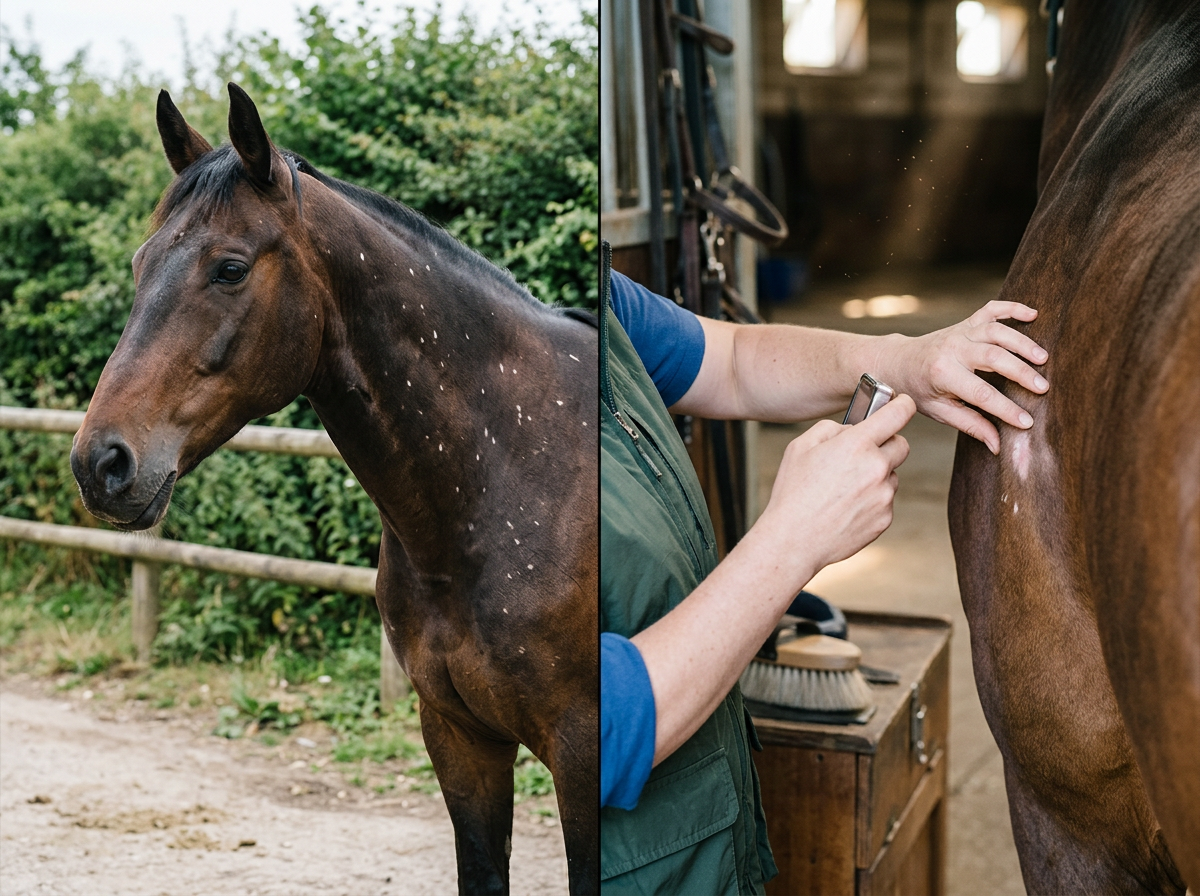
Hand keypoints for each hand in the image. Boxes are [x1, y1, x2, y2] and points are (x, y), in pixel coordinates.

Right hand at [759, 395, 915, 578]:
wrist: (794, 540)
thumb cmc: (793, 493)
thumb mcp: (800, 447)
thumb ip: (831, 428)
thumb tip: (852, 428)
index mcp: (856, 444)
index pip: (898, 414)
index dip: (903, 405)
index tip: (902, 405)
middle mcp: (876, 468)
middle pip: (902, 445)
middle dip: (886, 444)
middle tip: (863, 453)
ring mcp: (884, 495)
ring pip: (891, 475)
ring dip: (876, 476)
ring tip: (844, 489)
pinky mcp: (885, 518)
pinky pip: (885, 500)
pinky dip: (871, 500)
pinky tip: (846, 507)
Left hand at [883, 301, 1048, 453]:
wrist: (899, 361)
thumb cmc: (919, 389)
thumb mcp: (940, 411)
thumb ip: (970, 425)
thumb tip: (997, 446)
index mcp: (943, 373)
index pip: (981, 393)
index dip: (1006, 409)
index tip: (1027, 422)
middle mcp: (952, 349)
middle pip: (994, 357)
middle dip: (1021, 373)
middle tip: (1043, 388)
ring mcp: (960, 332)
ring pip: (996, 331)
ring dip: (1022, 343)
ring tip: (1043, 358)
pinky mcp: (966, 322)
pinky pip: (991, 310)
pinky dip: (1012, 308)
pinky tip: (1033, 315)